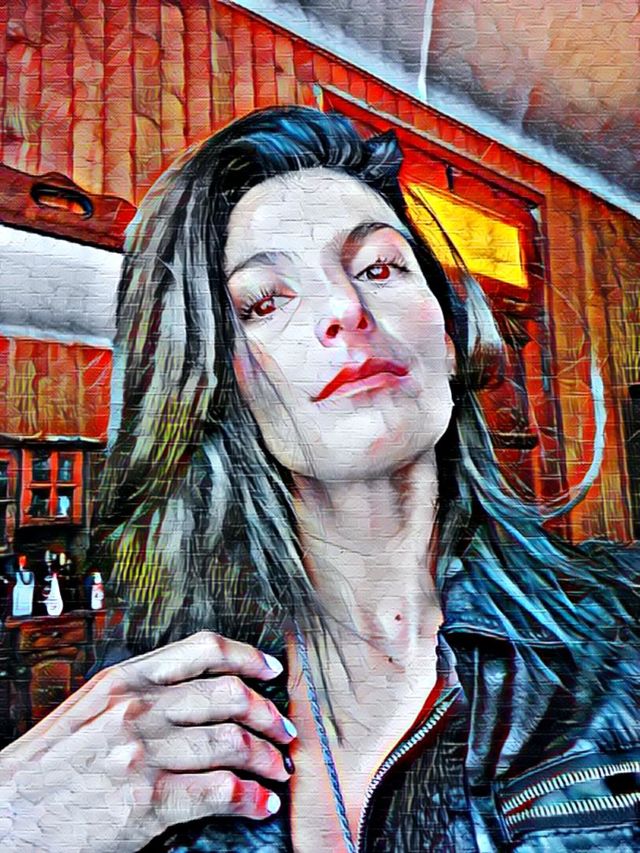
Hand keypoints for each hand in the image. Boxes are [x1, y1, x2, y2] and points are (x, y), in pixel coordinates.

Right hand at [0, 631, 295, 852]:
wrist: (4, 818)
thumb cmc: (45, 768)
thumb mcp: (87, 711)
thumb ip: (137, 697)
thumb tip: (193, 697)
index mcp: (123, 681)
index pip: (202, 649)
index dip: (247, 656)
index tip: (270, 669)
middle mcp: (136, 709)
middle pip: (228, 695)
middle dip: (267, 713)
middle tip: (283, 730)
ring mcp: (142, 754)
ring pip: (231, 742)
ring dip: (266, 758)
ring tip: (277, 770)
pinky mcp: (146, 802)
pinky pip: (219, 791)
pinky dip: (249, 798)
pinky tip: (258, 804)